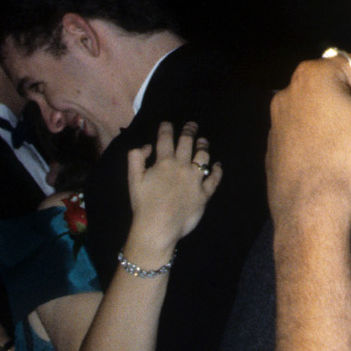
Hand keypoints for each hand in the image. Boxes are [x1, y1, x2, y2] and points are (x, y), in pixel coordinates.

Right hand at [126, 121, 222, 263]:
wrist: (158, 227)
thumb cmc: (143, 204)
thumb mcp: (133, 178)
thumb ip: (136, 158)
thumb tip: (148, 147)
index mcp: (163, 162)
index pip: (166, 139)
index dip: (166, 128)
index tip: (168, 123)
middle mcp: (181, 167)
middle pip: (187, 143)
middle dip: (189, 131)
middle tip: (191, 125)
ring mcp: (195, 180)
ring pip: (202, 157)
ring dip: (203, 146)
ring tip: (204, 141)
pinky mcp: (204, 194)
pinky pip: (214, 179)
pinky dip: (217, 170)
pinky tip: (217, 165)